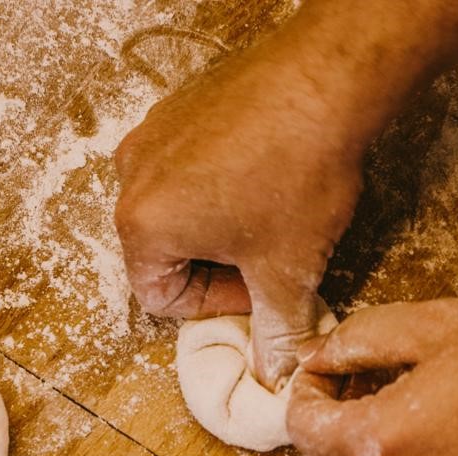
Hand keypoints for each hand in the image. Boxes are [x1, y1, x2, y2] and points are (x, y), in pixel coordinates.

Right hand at [114, 40, 363, 388]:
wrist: (326, 80)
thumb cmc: (296, 176)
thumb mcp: (287, 269)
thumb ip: (276, 329)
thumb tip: (276, 373)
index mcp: (141, 225)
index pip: (160, 297)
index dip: (215, 307)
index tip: (259, 294)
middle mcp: (132, 176)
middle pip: (165, 251)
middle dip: (217, 266)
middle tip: (269, 261)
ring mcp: (155, 133)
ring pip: (179, 207)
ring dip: (221, 226)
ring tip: (272, 219)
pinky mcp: (181, 105)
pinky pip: (191, 163)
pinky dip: (222, 183)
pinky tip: (269, 177)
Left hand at [287, 300, 457, 455]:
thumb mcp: (439, 326)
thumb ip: (365, 338)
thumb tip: (323, 352)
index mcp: (378, 441)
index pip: (301, 424)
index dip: (307, 387)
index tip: (332, 365)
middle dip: (324, 421)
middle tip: (359, 381)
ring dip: (356, 450)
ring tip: (398, 403)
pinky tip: (432, 437)